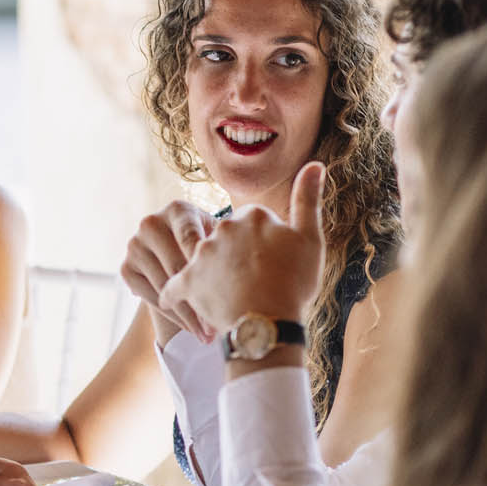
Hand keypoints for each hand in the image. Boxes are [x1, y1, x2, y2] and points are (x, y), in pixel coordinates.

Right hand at [121, 201, 218, 340]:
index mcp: (178, 210)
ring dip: (188, 314)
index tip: (225, 295)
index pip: (191, 239)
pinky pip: (150, 296)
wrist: (176, 249)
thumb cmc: (208, 244)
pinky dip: (172, 316)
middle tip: (219, 324)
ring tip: (209, 334)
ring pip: (164, 285)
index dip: (206, 267)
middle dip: (199, 298)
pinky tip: (191, 328)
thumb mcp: (217, 237)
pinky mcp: (126, 268)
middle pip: (176, 266)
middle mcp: (151, 223)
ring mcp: (134, 245)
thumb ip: (226, 246)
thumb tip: (245, 266)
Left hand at [158, 162, 326, 342]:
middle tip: (254, 280)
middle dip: (237, 256)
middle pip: (228, 240)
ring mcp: (203, 255)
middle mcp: (222, 229)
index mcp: (251, 216)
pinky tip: (172, 300)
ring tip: (228, 296)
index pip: (253, 224)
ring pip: (206, 260)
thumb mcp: (310, 239)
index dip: (264, 242)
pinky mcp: (188, 281)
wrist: (267, 321)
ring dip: (212, 274)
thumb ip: (307, 200)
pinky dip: (174, 294)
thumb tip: (314, 163)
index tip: (273, 261)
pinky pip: (175, 285)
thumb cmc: (294, 283)